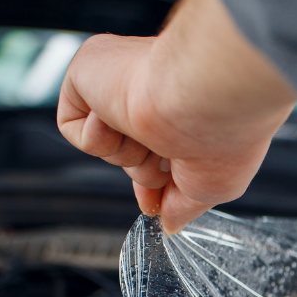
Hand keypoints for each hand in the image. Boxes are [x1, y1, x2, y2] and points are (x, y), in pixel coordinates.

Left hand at [57, 0, 296, 234]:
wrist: (202, 100)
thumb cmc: (222, 137)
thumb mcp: (214, 188)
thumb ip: (185, 206)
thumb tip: (171, 225)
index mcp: (189, 108)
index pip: (158, 149)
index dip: (154, 182)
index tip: (157, 204)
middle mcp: (155, 90)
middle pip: (132, 153)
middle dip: (143, 174)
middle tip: (165, 164)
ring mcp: (122, 78)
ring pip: (107, 147)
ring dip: (129, 157)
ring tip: (153, 136)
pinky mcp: (88, 71)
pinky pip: (73, 128)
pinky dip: (97, 140)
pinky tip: (122, 118)